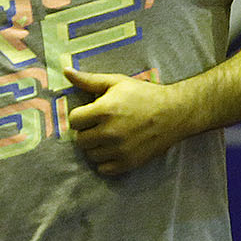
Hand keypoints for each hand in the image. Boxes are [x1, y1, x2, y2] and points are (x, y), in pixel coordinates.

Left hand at [65, 68, 198, 176]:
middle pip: (80, 140)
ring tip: (109, 137)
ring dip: (96, 147)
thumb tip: (65, 71)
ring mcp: (119, 149)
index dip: (81, 116)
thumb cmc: (144, 95)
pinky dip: (106, 161)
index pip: (74, 121)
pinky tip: (115, 150)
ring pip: (91, 155)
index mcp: (104, 110)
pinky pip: (103, 169)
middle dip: (87, 132)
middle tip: (101, 126)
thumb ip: (89, 80)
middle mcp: (110, 132)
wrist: (174, 113)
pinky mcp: (128, 162)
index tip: (92, 114)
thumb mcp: (117, 82)